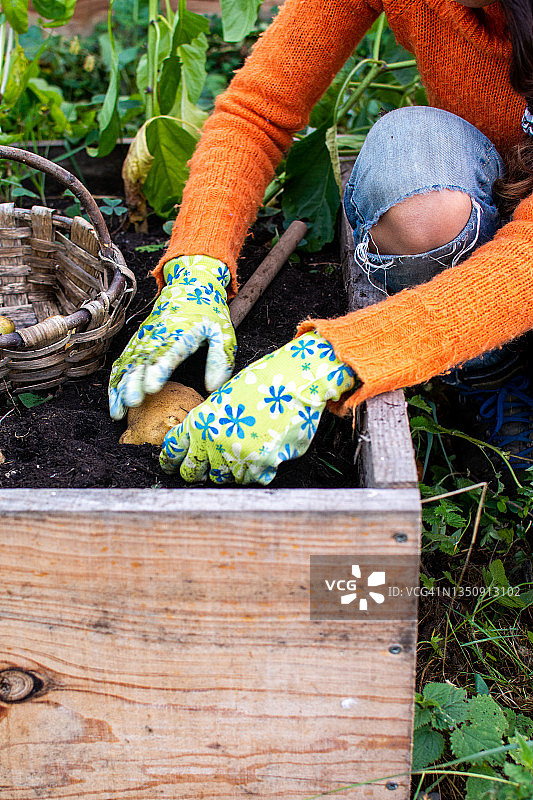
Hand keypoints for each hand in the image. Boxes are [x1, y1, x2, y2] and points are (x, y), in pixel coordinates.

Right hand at [109, 255, 235, 419]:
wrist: (189, 285)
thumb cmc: (207, 311)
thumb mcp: (222, 331)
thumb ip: (220, 358)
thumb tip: (214, 386)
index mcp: (181, 333)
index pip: (168, 352)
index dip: (159, 369)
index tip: (152, 386)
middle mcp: (158, 336)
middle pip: (142, 361)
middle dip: (134, 383)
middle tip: (132, 402)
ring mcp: (144, 339)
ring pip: (127, 364)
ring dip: (121, 387)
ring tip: (118, 411)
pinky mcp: (137, 342)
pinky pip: (122, 362)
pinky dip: (115, 380)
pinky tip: (114, 399)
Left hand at [160, 332, 355, 484]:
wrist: (293, 382)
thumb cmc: (259, 385)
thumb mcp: (221, 399)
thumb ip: (205, 425)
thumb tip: (196, 447)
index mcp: (199, 423)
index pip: (173, 451)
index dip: (170, 461)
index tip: (171, 465)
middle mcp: (214, 442)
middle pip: (192, 472)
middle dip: (196, 471)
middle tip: (203, 468)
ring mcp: (238, 456)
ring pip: (222, 478)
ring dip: (228, 470)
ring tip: (239, 455)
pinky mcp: (262, 465)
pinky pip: (250, 479)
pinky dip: (254, 471)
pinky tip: (258, 456)